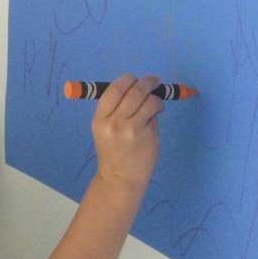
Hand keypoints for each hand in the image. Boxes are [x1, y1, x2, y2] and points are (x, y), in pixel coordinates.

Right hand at [91, 75, 162, 194]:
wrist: (120, 179)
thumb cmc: (114, 153)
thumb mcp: (105, 130)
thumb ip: (117, 110)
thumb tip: (138, 89)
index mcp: (100, 119)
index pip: (113, 90)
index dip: (127, 80)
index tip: (135, 79)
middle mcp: (113, 122)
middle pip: (133, 91)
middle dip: (146, 82)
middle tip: (154, 81)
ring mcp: (130, 129)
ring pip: (147, 100)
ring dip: (155, 96)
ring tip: (157, 102)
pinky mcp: (146, 135)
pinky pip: (154, 114)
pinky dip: (157, 110)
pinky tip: (157, 113)